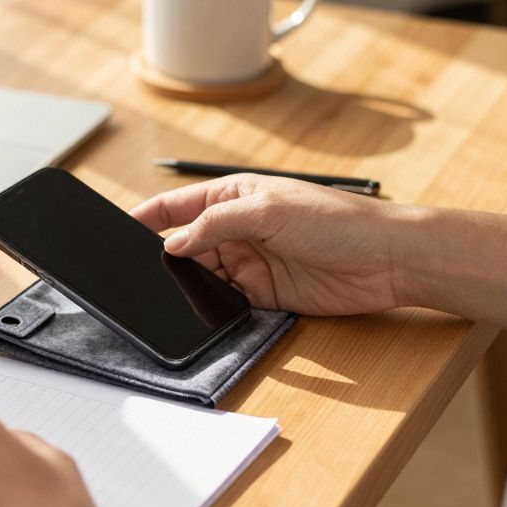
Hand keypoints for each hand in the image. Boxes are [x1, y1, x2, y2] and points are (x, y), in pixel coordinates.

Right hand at [132, 174, 412, 315]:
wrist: (387, 260)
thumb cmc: (337, 220)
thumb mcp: (268, 209)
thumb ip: (215, 223)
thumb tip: (174, 243)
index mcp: (234, 195)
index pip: (178, 205)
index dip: (148, 217)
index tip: (119, 230)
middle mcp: (237, 228)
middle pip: (184, 245)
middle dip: (164, 258)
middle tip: (139, 273)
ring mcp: (249, 262)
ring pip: (201, 276)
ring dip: (187, 285)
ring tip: (169, 294)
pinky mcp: (263, 294)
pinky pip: (225, 302)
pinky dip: (212, 307)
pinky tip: (202, 310)